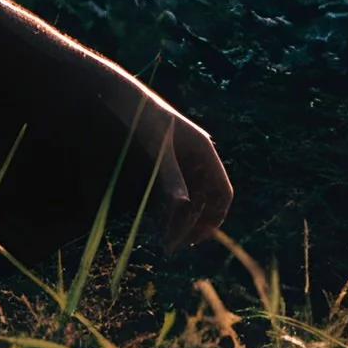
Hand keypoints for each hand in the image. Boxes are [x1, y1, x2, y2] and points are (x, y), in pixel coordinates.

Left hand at [148, 117, 233, 249]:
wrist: (124, 101)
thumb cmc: (143, 120)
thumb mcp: (158, 150)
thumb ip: (170, 178)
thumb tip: (181, 207)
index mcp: (205, 152)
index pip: (222, 192)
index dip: (215, 217)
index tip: (198, 239)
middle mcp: (199, 159)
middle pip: (207, 200)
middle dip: (194, 224)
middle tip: (175, 246)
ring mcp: (184, 163)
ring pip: (191, 200)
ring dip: (182, 220)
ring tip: (166, 240)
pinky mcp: (168, 166)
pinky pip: (177, 194)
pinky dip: (171, 210)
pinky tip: (159, 223)